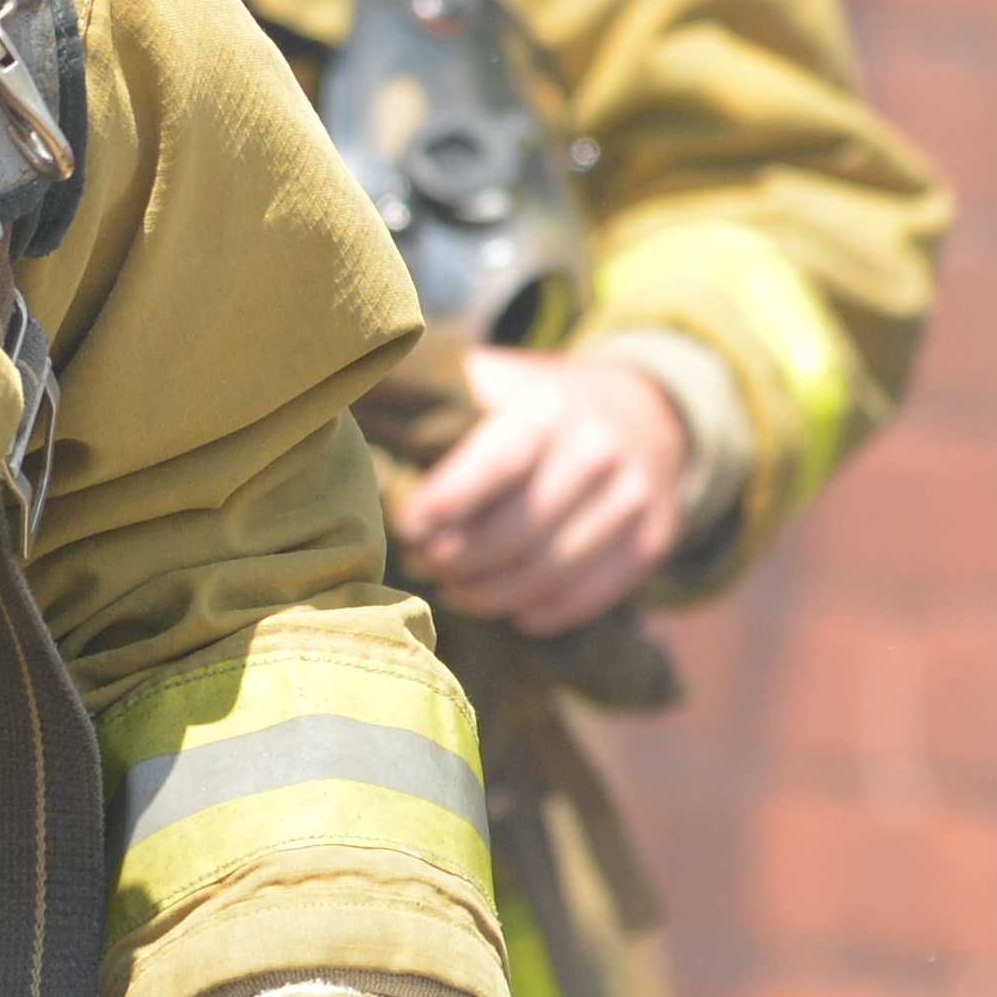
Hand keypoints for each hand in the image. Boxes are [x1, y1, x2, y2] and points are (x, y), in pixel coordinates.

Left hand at [394, 346, 687, 633]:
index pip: (496, 463)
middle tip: (423, 565)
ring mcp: (633, 497)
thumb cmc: (534, 404)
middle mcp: (597, 452)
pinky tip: (515, 616)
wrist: (644, 410)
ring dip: (494, 593)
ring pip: (552, 568)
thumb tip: (342, 405)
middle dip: (461, 558)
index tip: (409, 529)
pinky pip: (597, 592)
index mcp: (546, 410)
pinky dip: (549, 612)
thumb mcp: (491, 380)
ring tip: (455, 593)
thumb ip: (432, 395)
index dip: (449, 502)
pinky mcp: (653, 537)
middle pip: (519, 529)